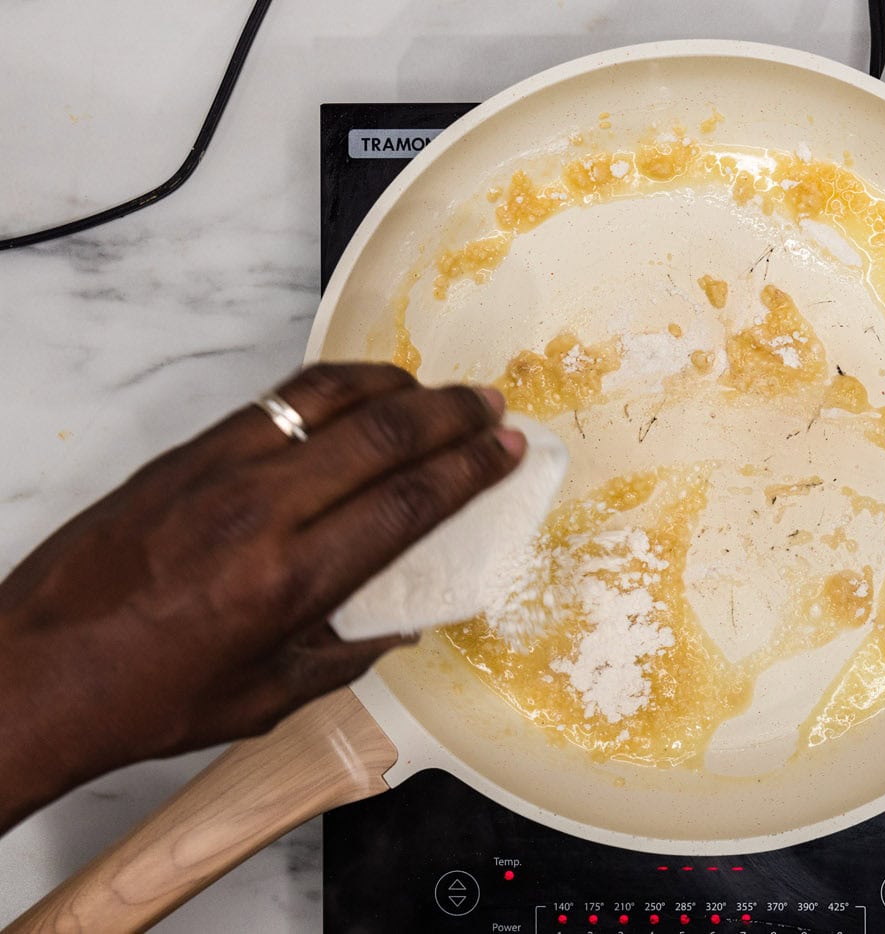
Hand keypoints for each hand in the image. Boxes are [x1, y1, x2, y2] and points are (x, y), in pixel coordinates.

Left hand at [0, 364, 523, 833]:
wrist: (30, 671)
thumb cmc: (146, 699)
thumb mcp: (264, 700)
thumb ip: (346, 654)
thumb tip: (402, 619)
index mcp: (288, 583)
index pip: (406, 505)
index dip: (469, 470)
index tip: (506, 449)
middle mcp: (259, 513)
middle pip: (382, 436)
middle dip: (451, 414)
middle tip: (490, 405)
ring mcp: (217, 471)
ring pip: (328, 398)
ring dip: (396, 386)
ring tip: (434, 391)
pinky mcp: (185, 454)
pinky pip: (276, 400)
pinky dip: (333, 387)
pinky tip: (358, 394)